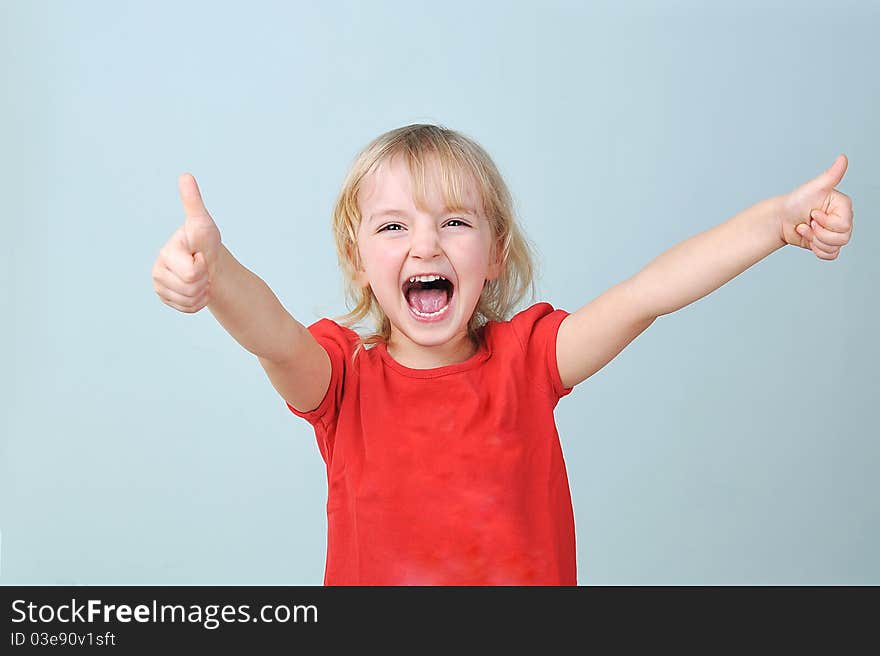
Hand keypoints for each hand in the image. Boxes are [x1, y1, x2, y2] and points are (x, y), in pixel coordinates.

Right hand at [152, 173, 222, 312]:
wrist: (208, 263)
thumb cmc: (206, 242)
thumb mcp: (202, 223)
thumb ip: (193, 202)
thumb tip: (185, 176)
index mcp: (166, 254)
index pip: (192, 273)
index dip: (202, 265)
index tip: (199, 254)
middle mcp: (157, 271)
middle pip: (192, 288)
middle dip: (204, 279)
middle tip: (202, 266)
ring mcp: (160, 287)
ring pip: (190, 300)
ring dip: (202, 290)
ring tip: (200, 276)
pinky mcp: (166, 299)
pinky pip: (189, 309)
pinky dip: (198, 301)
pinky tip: (196, 287)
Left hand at [779, 154, 853, 259]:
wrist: (780, 219)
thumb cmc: (795, 202)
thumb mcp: (813, 188)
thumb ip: (831, 175)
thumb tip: (843, 158)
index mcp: (843, 206)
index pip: (844, 225)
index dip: (826, 223)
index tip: (813, 213)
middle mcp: (842, 219)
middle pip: (842, 238)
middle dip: (819, 233)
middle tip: (808, 223)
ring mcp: (835, 233)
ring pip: (835, 247)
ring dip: (815, 241)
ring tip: (805, 229)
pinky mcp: (827, 244)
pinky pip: (831, 255)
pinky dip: (817, 250)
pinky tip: (807, 239)